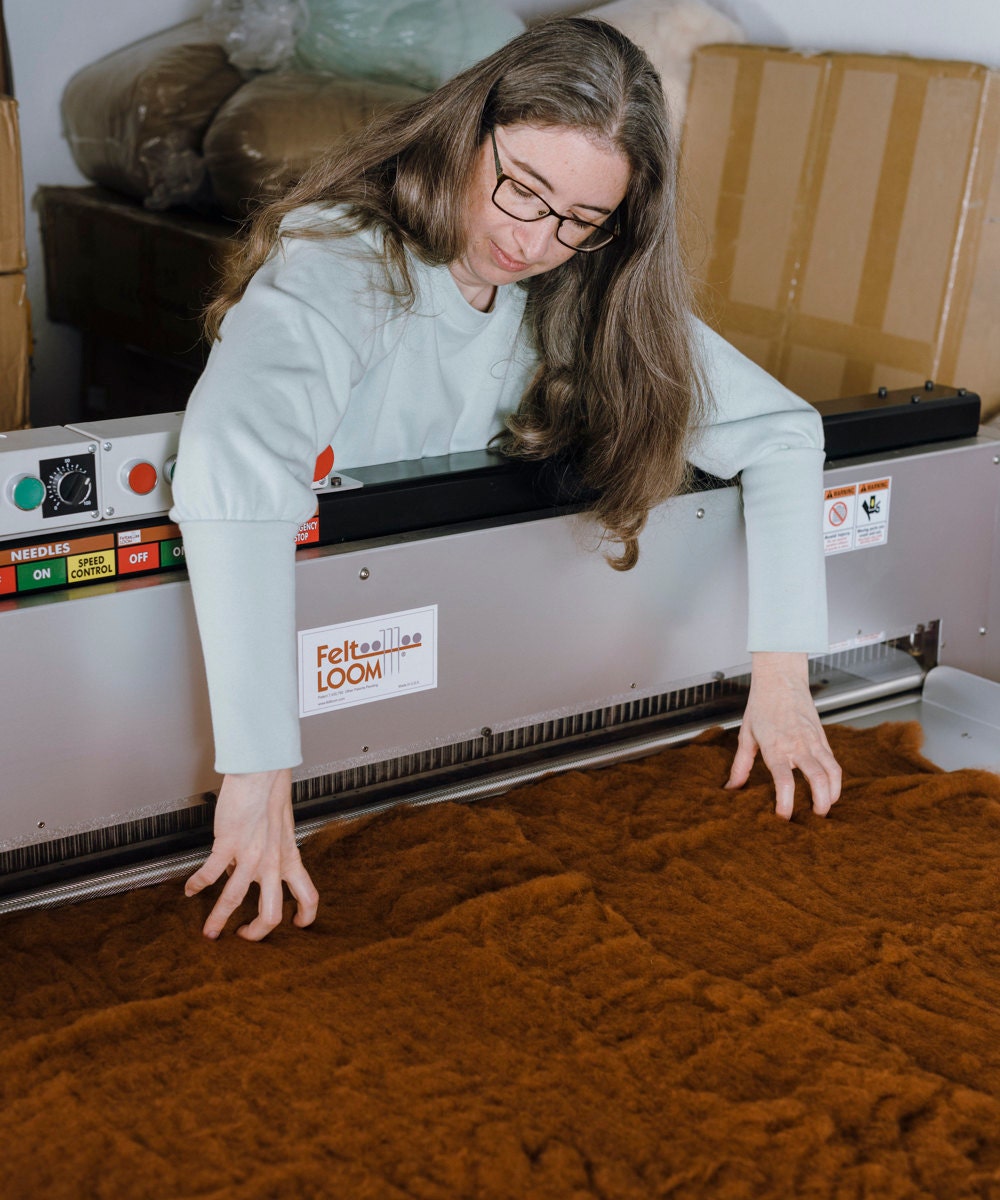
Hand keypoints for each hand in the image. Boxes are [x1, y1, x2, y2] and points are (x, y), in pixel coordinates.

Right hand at [184, 769, 318, 939]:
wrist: (263, 773)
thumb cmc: (272, 796)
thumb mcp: (280, 831)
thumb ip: (267, 855)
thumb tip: (242, 873)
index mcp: (290, 859)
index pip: (309, 896)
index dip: (305, 917)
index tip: (296, 925)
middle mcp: (272, 863)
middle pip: (272, 913)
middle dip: (256, 933)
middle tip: (244, 937)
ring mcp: (250, 856)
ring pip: (234, 900)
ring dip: (218, 920)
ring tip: (209, 932)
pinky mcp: (228, 844)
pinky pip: (209, 874)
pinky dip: (197, 885)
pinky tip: (190, 889)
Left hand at [725, 651, 841, 818]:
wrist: (781, 679)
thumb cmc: (761, 705)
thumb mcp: (746, 735)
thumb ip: (741, 764)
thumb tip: (731, 787)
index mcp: (776, 746)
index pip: (784, 780)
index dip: (786, 802)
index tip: (784, 818)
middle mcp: (798, 745)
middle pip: (818, 779)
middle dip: (820, 802)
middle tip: (815, 818)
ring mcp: (814, 740)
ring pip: (833, 771)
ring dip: (833, 793)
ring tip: (826, 806)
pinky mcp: (823, 737)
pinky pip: (834, 761)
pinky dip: (835, 778)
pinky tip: (829, 788)